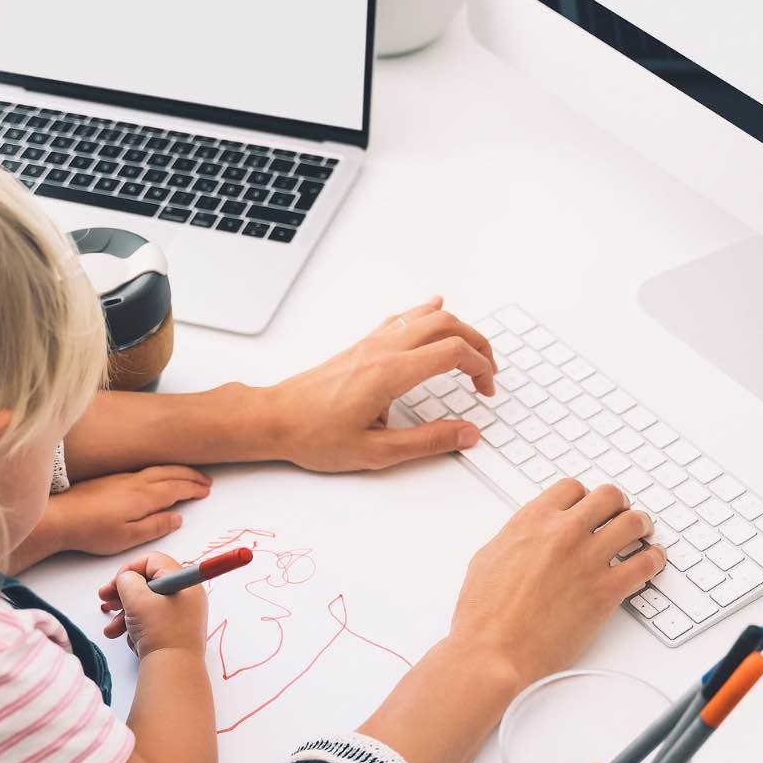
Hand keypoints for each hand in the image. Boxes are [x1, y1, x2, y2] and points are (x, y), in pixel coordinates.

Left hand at [52, 467, 211, 554]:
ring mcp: (122, 477)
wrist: (60, 517)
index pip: (176, 488)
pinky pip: (144, 468)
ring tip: (188, 474)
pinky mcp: (111, 479)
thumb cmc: (92, 530)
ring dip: (176, 470)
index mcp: (144, 496)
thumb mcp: (128, 537)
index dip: (193, 488)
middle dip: (190, 475)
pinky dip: (160, 469)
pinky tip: (157, 473)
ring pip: (157, 468)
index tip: (206, 490)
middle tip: (205, 481)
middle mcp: (135, 482)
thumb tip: (177, 518)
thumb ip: (156, 526)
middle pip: (170, 473)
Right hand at [98, 551, 210, 656]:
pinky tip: (131, 641)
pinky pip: (152, 623)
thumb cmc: (160, 632)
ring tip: (111, 631)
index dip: (130, 569)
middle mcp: (187, 596)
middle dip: (123, 594)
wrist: (174, 671)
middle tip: (104, 601)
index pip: (153, 561)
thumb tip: (126, 578)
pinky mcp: (176, 632)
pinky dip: (137, 629)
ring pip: (147, 606)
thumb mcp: (137, 599)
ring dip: (125, 616)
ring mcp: (182, 615)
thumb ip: (127, 580)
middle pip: (149, 584)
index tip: (115, 584)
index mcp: (184, 582)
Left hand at [266, 296, 499, 472]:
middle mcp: (382, 350)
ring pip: (425, 315)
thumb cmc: (314, 435)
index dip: (480, 368)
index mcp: (390, 374)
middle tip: (488, 370)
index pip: (453, 353)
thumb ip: (428, 442)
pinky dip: (426, 314)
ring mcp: (371, 343)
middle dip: (477, 343)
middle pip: (446, 324)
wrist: (274, 419)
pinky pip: (402, 318)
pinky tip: (433, 309)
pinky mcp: (361, 345)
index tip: (485, 391)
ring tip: (472, 347)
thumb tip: (467, 433)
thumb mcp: (376, 453)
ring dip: (457, 327)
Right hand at [447, 481, 666, 686]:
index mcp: (532, 521)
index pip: (572, 489)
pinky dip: (654, 560)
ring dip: (641, 526)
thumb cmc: (484, 616)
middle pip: (609, 497)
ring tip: (643, 534)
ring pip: (633, 523)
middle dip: (619, 504)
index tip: (590, 507)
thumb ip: (513, 540)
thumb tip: (524, 539)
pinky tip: (652, 562)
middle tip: (621, 514)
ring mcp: (588, 560)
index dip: (585, 497)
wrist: (493, 651)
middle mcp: (563, 534)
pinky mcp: (605, 591)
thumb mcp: (487, 559)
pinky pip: (645, 564)